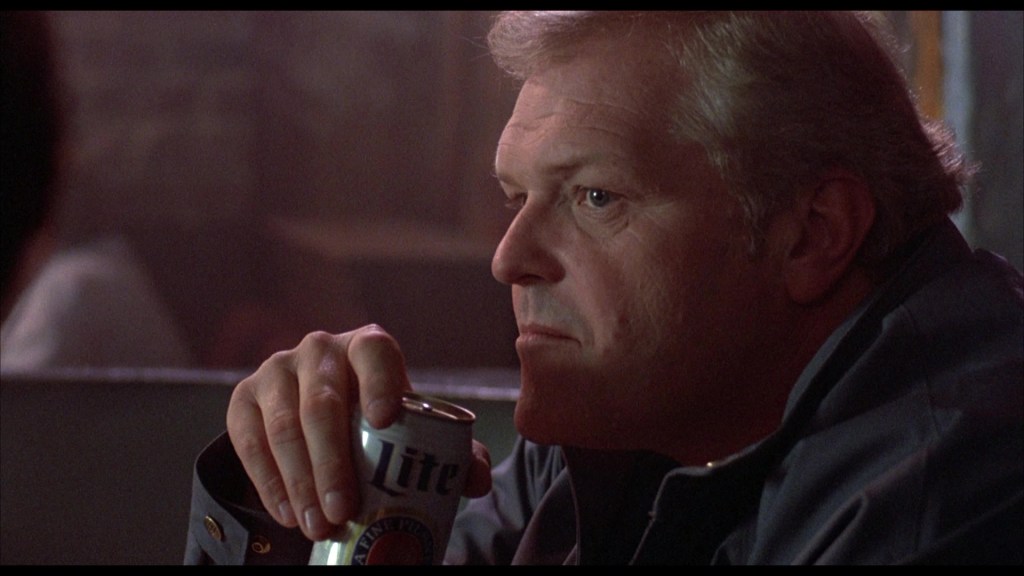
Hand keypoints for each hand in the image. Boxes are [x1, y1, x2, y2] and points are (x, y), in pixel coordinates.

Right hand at [226, 324, 492, 540]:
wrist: (317, 413)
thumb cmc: (377, 420)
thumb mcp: (412, 427)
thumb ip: (452, 451)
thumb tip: (476, 481)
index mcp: (368, 346)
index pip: (375, 354)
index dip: (380, 383)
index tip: (384, 421)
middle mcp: (320, 349)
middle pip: (323, 402)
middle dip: (332, 462)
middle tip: (343, 511)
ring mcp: (277, 370)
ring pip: (284, 425)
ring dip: (299, 480)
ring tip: (317, 524)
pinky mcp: (244, 398)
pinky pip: (249, 440)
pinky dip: (268, 481)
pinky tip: (286, 513)